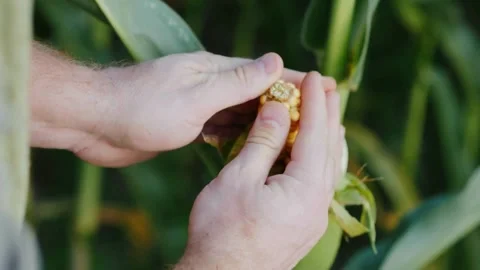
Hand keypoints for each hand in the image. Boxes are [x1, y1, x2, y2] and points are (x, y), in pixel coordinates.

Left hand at [72, 51, 335, 166]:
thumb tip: (276, 62)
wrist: (95, 123)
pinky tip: (250, 144)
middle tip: (315, 118)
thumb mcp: (195, 96)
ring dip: (263, 121)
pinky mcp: (186, 123)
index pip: (265, 73)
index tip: (324, 88)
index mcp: (214, 70)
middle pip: (255, 93)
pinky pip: (221, 127)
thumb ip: (235, 83)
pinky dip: (238, 134)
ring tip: (291, 134)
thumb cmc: (142, 107)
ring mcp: (197, 104)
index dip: (295, 81)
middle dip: (284, 104)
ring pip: (239, 112)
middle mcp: (209, 84)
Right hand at [175, 72, 344, 269]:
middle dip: (328, 114)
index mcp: (304, 191)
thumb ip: (263, 141)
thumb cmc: (221, 230)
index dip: (315, 102)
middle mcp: (318, 204)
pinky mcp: (304, 224)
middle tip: (328, 86)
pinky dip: (317, 157)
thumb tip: (279, 108)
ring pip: (327, 166)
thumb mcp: (238, 179)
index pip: (315, 135)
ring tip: (326, 111)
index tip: (316, 77)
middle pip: (329, 149)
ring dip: (325, 135)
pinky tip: (313, 150)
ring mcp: (313, 217)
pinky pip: (319, 181)